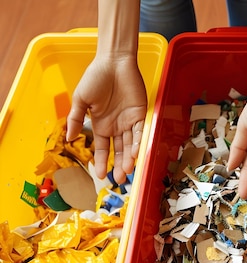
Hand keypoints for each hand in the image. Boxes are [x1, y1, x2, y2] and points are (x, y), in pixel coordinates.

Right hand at [66, 55, 146, 184]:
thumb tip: (68, 138)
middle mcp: (116, 126)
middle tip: (119, 179)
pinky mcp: (140, 114)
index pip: (102, 149)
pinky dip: (138, 143)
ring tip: (127, 171)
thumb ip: (76, 118)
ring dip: (129, 159)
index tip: (100, 176)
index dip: (101, 162)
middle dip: (119, 166)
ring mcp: (129, 121)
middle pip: (119, 151)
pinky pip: (140, 132)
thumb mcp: (81, 100)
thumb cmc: (95, 78)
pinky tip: (135, 154)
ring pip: (130, 145)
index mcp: (101, 125)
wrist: (113, 62)